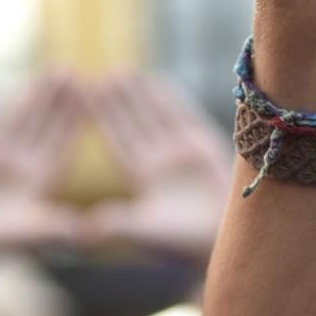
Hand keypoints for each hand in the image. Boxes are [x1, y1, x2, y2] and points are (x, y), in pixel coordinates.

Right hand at [0, 70, 90, 261]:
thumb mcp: (31, 233)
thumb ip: (54, 227)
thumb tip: (83, 228)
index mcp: (45, 179)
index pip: (64, 142)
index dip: (77, 120)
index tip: (94, 98)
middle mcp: (28, 163)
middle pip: (49, 124)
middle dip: (63, 99)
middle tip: (77, 71)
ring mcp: (6, 154)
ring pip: (27, 117)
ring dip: (41, 94)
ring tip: (57, 68)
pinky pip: (2, 120)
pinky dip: (15, 103)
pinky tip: (26, 85)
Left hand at [84, 71, 232, 261]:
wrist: (229, 242)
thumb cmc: (187, 245)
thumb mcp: (149, 233)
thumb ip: (120, 226)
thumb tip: (86, 227)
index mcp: (142, 180)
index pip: (119, 142)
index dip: (104, 119)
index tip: (87, 96)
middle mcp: (160, 164)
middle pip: (135, 124)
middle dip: (120, 100)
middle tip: (102, 74)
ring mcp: (183, 155)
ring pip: (157, 116)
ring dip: (141, 94)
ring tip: (124, 70)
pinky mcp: (206, 149)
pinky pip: (184, 118)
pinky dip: (171, 99)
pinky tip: (158, 80)